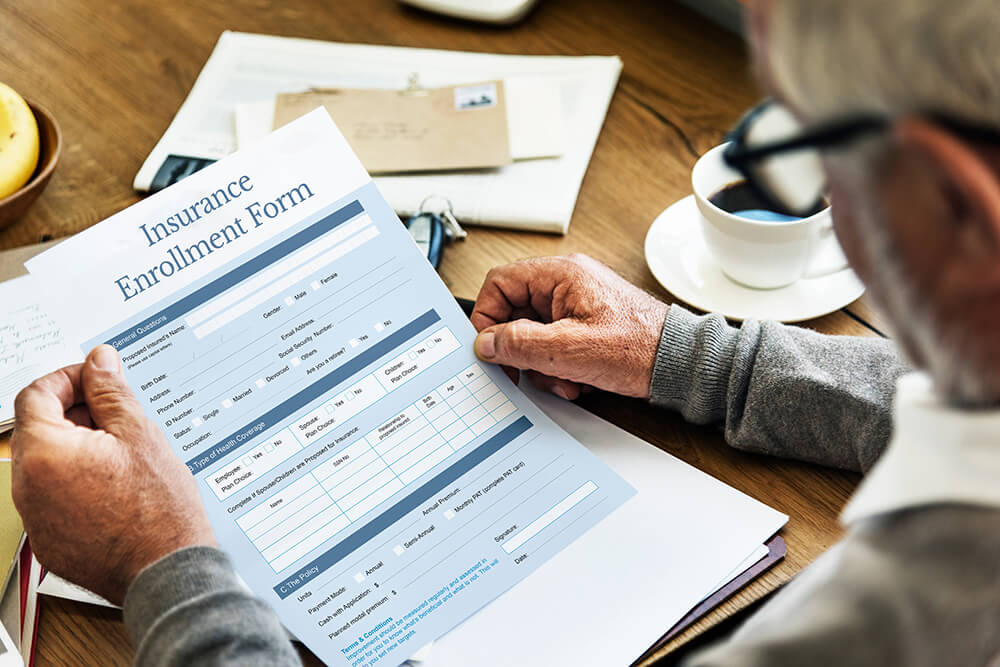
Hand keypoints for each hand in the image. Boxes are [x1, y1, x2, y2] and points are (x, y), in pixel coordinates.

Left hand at [11, 345, 215, 604]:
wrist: (166, 572)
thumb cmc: (158, 509)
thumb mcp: (140, 434)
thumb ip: (111, 392)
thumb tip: (98, 362)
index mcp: (45, 453)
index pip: (35, 395)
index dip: (68, 378)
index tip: (96, 380)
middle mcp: (28, 486)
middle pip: (38, 429)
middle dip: (75, 414)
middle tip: (118, 416)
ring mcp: (36, 518)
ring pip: (47, 464)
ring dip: (78, 448)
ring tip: (123, 454)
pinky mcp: (50, 540)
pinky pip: (54, 497)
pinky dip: (78, 482)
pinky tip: (116, 486)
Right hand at [471, 254, 668, 399]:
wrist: (679, 364)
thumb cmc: (640, 348)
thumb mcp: (569, 349)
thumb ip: (520, 343)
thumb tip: (486, 343)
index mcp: (561, 274)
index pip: (499, 283)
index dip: (487, 317)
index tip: (489, 348)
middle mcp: (567, 284)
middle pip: (515, 313)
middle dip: (521, 351)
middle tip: (527, 373)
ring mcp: (576, 305)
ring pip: (533, 334)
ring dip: (542, 365)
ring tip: (565, 380)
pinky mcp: (586, 325)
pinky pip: (554, 344)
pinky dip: (559, 367)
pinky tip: (577, 381)